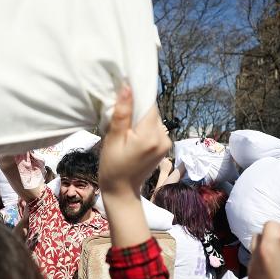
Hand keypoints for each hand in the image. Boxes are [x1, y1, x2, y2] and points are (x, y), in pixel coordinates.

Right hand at [99, 85, 170, 246]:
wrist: (122, 191)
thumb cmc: (113, 166)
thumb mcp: (113, 139)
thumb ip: (122, 113)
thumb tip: (127, 87)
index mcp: (150, 135)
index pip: (148, 104)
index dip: (136, 98)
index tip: (122, 99)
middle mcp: (164, 137)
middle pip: (151, 111)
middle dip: (137, 110)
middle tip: (120, 118)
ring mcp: (166, 143)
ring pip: (153, 119)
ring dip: (140, 119)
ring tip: (125, 130)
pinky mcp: (165, 147)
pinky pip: (154, 129)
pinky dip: (143, 128)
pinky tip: (131, 137)